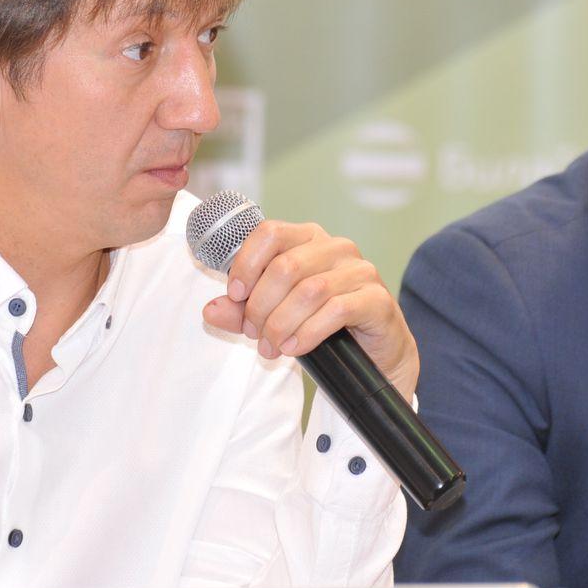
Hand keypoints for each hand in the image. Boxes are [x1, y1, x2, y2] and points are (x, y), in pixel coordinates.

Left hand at [200, 220, 419, 396]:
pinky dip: (308, 332)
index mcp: (309, 238)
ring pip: (309, 290)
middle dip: (261, 306)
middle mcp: (336, 247)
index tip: (235, 295)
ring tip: (271, 347)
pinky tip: (295, 348)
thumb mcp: (274, 316)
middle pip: (285, 266)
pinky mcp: (376, 298)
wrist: (373, 354)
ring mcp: (360, 270)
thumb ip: (242, 311)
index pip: (270, 233)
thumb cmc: (322, 326)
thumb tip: (210, 310)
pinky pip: (336, 310)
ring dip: (281, 323)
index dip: (247, 263)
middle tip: (254, 334)